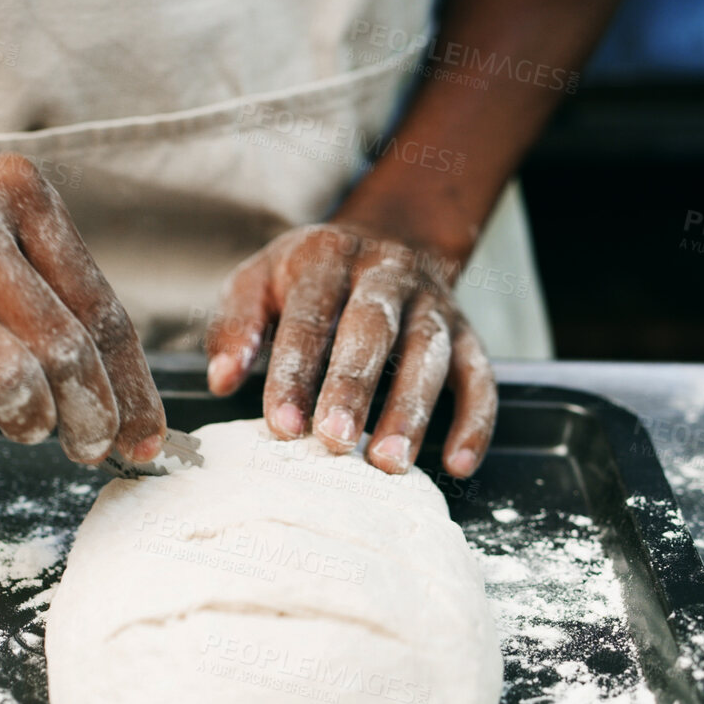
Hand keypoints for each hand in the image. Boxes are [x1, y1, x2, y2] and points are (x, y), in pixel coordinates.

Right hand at [0, 154, 165, 464]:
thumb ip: (52, 303)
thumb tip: (126, 409)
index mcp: (18, 195)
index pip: (100, 311)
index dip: (131, 389)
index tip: (146, 439)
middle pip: (62, 346)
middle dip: (89, 415)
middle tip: (89, 450)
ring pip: (4, 371)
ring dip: (28, 419)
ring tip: (26, 429)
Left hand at [202, 224, 496, 477]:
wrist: (391, 238)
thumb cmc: (312, 277)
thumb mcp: (261, 279)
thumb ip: (237, 324)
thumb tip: (222, 380)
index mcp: (330, 258)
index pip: (311, 316)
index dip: (295, 372)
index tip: (281, 425)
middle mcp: (389, 275)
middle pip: (373, 330)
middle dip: (354, 387)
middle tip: (334, 440)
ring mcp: (435, 305)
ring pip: (429, 354)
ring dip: (412, 409)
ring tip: (389, 462)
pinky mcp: (469, 335)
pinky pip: (481, 377)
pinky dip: (476, 422)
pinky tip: (457, 465)